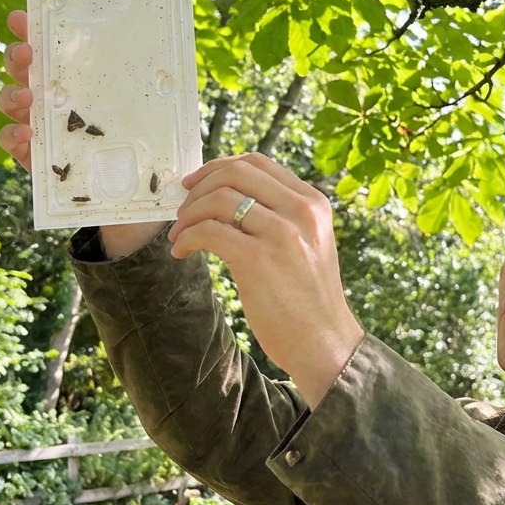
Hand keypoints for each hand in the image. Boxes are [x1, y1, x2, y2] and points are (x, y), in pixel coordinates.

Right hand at [0, 10, 165, 256]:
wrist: (133, 205)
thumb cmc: (142, 150)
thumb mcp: (154, 116)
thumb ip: (157, 92)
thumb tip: (177, 61)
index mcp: (77, 80)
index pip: (50, 47)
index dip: (32, 29)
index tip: (26, 17)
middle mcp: (53, 98)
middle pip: (23, 68)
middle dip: (19, 56)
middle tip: (29, 54)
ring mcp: (40, 127)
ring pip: (11, 101)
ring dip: (13, 94)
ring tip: (27, 96)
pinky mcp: (33, 158)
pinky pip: (11, 142)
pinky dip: (12, 135)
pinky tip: (26, 133)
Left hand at [167, 153, 362, 407]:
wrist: (324, 342)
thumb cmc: (308, 298)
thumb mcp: (308, 243)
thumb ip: (282, 216)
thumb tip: (227, 198)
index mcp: (313, 203)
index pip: (258, 162)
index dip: (219, 167)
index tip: (197, 184)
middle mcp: (301, 211)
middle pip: (235, 173)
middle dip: (199, 188)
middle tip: (182, 210)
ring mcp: (282, 234)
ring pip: (218, 199)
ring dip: (188, 215)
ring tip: (180, 235)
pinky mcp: (259, 259)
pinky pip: (209, 231)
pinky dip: (187, 238)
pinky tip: (182, 252)